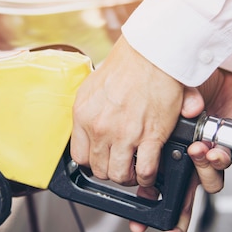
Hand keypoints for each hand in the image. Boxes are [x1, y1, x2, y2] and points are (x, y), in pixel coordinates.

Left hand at [70, 36, 184, 186]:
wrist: (152, 54)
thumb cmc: (128, 64)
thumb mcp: (94, 86)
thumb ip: (92, 110)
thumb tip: (92, 127)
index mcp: (83, 114)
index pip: (79, 156)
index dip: (92, 161)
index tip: (102, 158)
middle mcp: (100, 127)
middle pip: (98, 169)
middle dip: (111, 170)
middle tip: (121, 164)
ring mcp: (124, 134)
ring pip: (119, 175)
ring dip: (129, 176)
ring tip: (135, 169)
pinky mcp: (149, 136)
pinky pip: (145, 170)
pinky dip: (148, 176)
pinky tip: (150, 170)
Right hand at [130, 68, 231, 231]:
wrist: (202, 63)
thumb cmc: (172, 79)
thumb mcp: (151, 100)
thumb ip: (143, 116)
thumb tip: (134, 130)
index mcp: (161, 150)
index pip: (151, 183)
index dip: (146, 205)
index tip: (138, 221)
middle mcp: (184, 157)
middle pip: (180, 197)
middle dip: (176, 219)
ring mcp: (206, 154)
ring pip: (204, 183)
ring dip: (200, 173)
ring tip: (195, 153)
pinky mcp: (227, 146)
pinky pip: (223, 163)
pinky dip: (218, 160)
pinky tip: (212, 149)